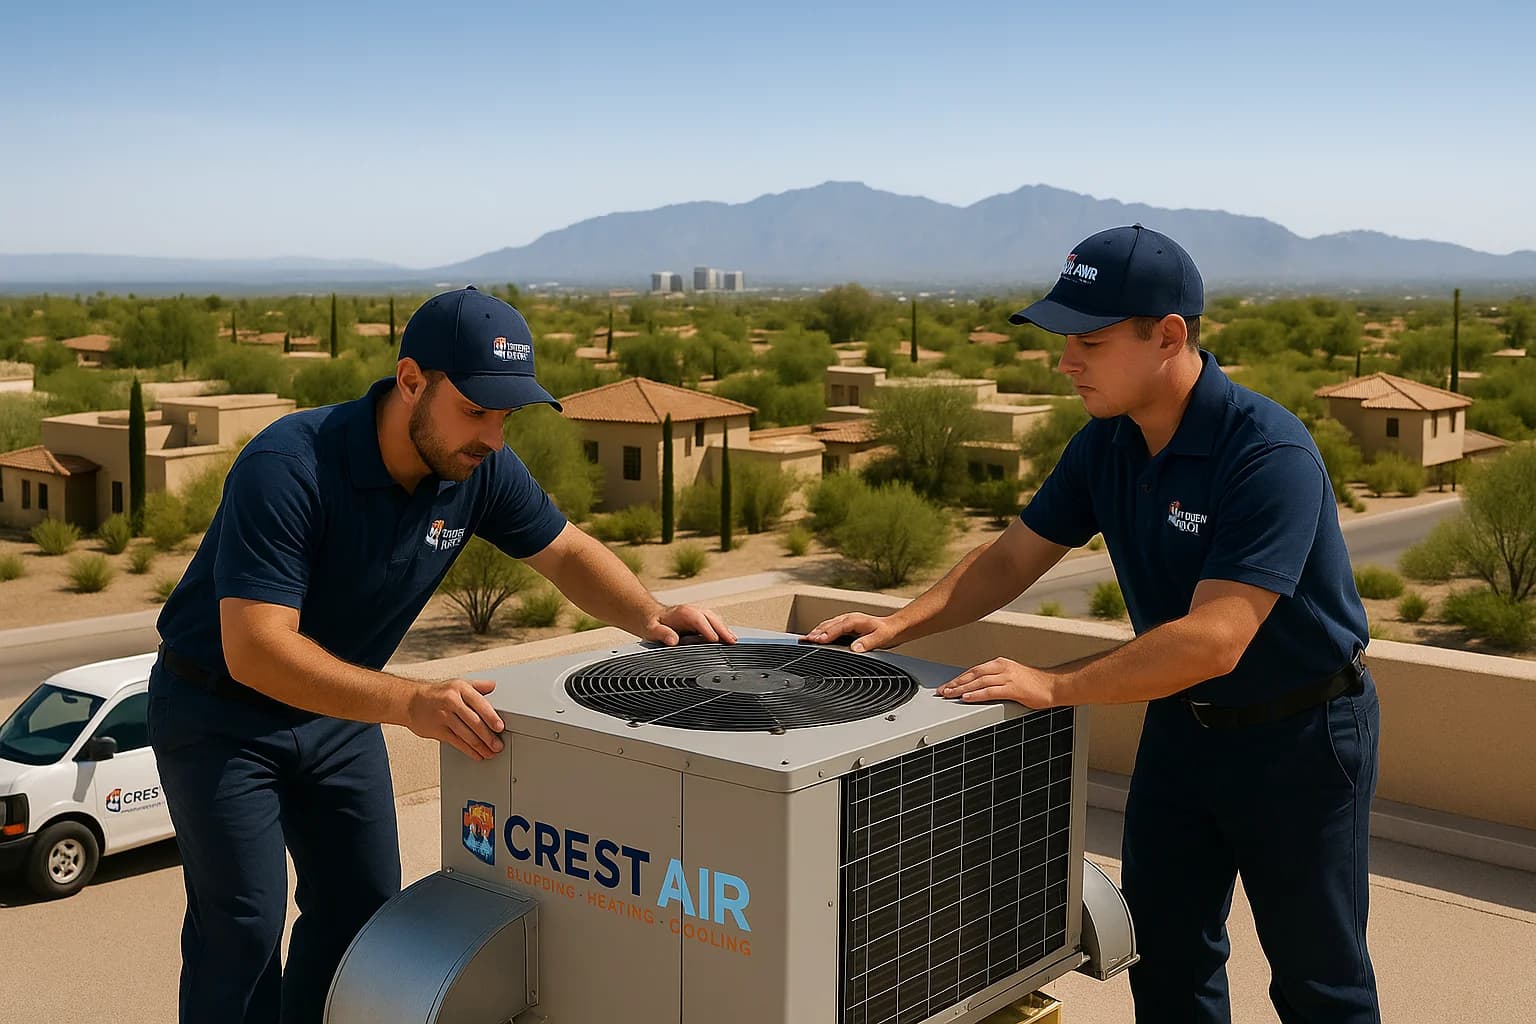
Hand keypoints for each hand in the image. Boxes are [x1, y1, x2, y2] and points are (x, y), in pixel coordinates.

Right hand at [404, 678, 505, 760]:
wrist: (411, 702)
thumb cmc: (438, 694)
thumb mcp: (458, 684)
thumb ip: (477, 686)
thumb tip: (493, 685)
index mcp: (460, 689)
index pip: (480, 704)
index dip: (491, 717)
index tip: (500, 727)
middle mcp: (451, 701)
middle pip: (474, 722)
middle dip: (488, 736)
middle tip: (498, 745)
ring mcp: (443, 716)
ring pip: (466, 734)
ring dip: (480, 746)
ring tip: (490, 752)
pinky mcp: (437, 730)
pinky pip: (456, 742)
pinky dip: (468, 750)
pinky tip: (476, 754)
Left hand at [644, 604, 737, 645]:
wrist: (652, 617)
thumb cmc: (653, 624)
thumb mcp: (652, 630)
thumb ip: (662, 634)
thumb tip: (672, 640)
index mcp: (683, 612)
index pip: (698, 620)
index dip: (707, 629)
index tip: (715, 640)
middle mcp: (693, 611)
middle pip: (711, 618)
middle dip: (722, 629)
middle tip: (732, 641)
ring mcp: (699, 615)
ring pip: (715, 620)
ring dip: (724, 630)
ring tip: (733, 641)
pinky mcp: (702, 620)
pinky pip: (714, 624)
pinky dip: (722, 630)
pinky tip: (728, 639)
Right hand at [802, 612, 900, 652]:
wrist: (893, 627)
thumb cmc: (887, 632)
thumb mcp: (880, 638)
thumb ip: (867, 643)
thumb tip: (855, 648)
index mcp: (854, 620)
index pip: (836, 627)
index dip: (826, 634)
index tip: (816, 640)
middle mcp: (848, 618)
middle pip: (828, 625)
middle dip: (815, 632)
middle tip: (804, 640)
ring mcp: (845, 621)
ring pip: (827, 625)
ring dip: (816, 631)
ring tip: (805, 639)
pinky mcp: (845, 626)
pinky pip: (829, 627)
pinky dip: (821, 632)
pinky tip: (815, 637)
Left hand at [937, 658, 1059, 707]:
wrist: (1054, 686)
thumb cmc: (1035, 684)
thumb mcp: (1011, 677)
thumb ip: (996, 680)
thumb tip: (979, 689)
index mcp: (1000, 664)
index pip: (974, 670)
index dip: (959, 678)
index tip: (947, 685)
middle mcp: (1002, 667)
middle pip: (973, 674)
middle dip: (956, 683)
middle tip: (942, 691)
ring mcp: (1008, 677)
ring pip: (979, 682)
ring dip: (962, 689)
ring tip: (950, 695)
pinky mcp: (1013, 688)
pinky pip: (991, 691)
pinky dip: (977, 694)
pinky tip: (967, 698)